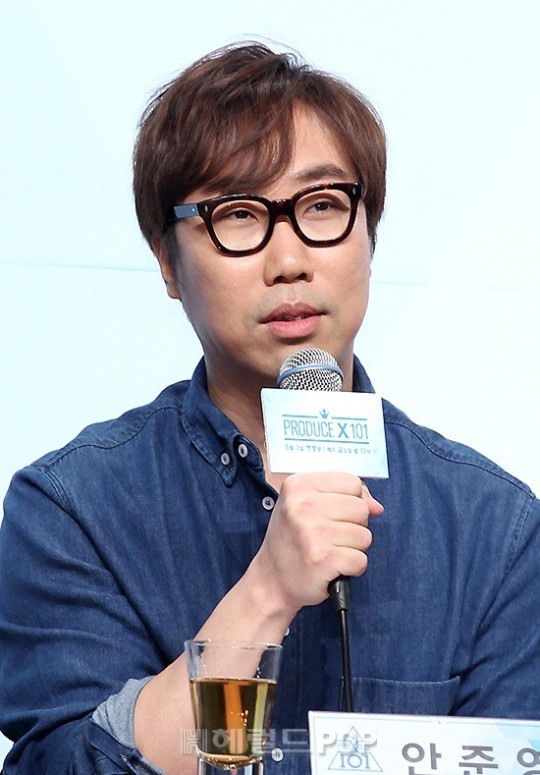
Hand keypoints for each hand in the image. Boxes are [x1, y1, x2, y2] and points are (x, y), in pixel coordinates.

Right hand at [249, 472, 383, 612]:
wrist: (271, 580)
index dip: (352, 500)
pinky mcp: (323, 559)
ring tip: (330, 551)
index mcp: (298, 486)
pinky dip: (353, 568)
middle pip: (361, 508)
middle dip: (354, 525)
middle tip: (330, 536)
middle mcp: (303, 505)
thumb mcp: (306, 505)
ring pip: (365, 535)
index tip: (335, 514)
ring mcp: (312, 532)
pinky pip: (361, 560)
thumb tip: (377, 507)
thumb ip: (343, 496)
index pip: (353, 483)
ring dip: (353, 548)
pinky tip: (334, 567)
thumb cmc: (292, 539)